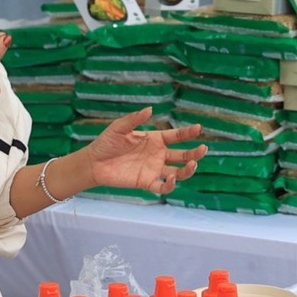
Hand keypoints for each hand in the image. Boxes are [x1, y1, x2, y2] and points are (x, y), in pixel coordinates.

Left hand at [81, 110, 206, 195]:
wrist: (94, 163)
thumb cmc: (106, 143)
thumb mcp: (119, 128)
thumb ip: (134, 119)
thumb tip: (150, 109)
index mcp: (154, 140)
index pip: (176, 136)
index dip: (188, 133)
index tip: (199, 128)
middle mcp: (157, 155)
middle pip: (182, 155)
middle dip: (194, 153)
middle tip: (203, 149)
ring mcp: (153, 169)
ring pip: (177, 172)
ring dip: (187, 170)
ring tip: (192, 165)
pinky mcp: (146, 182)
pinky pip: (162, 186)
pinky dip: (170, 185)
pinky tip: (172, 179)